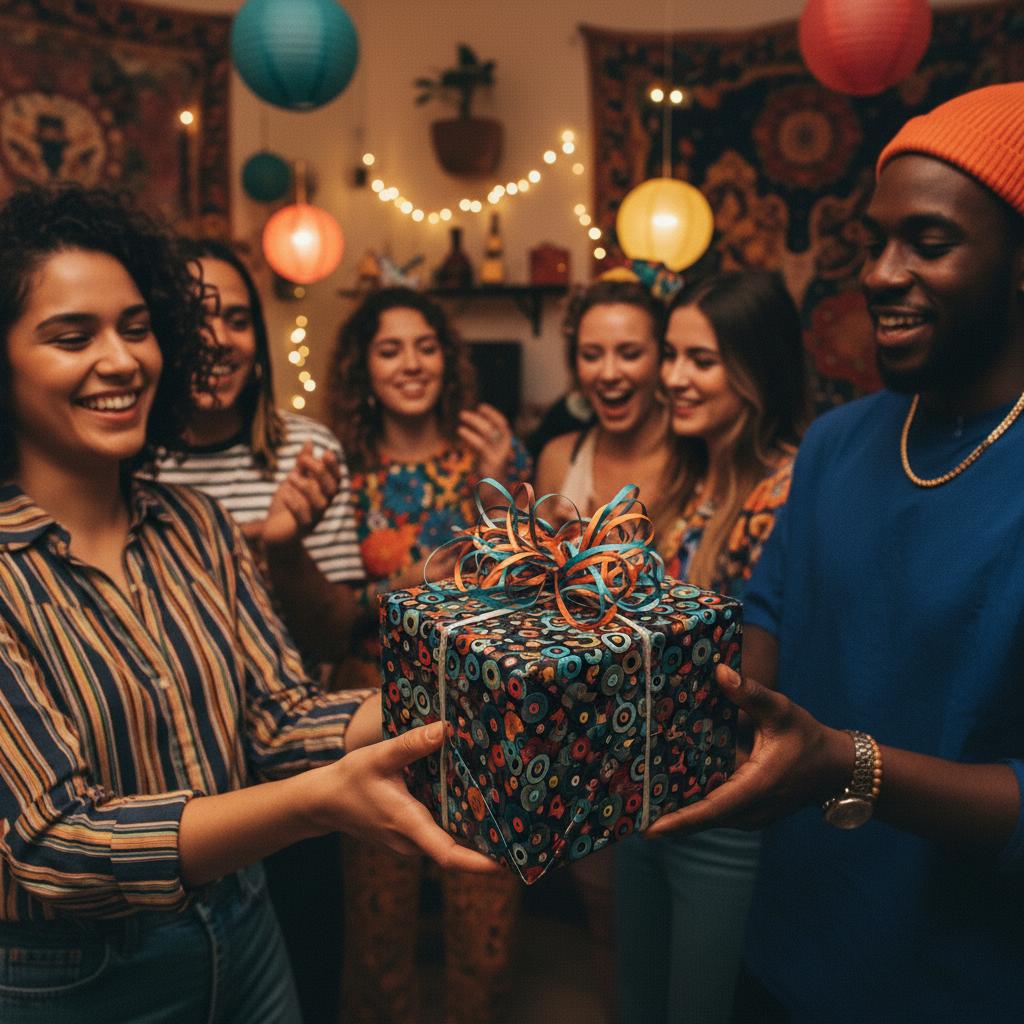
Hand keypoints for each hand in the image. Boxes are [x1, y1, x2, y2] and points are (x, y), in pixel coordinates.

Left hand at [262, 441, 341, 548]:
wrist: (275, 531)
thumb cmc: (287, 504)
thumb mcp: (293, 479)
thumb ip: (302, 463)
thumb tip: (310, 441)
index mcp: (323, 492)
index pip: (337, 478)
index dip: (334, 466)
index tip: (326, 451)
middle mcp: (323, 505)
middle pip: (333, 489)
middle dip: (321, 472)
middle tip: (304, 460)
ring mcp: (314, 518)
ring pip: (320, 504)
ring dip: (306, 487)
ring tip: (290, 476)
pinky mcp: (302, 529)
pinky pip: (303, 517)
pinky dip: (295, 503)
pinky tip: (285, 493)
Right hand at [329, 721, 501, 872]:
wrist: (322, 801)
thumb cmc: (349, 780)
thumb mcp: (379, 756)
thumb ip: (412, 744)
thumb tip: (445, 729)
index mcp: (408, 825)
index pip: (448, 855)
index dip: (479, 864)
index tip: (507, 865)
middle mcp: (411, 841)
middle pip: (455, 849)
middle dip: (487, 843)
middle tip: (522, 828)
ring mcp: (408, 842)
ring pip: (446, 841)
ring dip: (472, 831)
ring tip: (506, 812)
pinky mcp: (406, 836)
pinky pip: (436, 833)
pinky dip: (455, 823)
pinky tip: (470, 801)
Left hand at [458, 404, 513, 485]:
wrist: (496, 493)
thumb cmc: (491, 473)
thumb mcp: (489, 455)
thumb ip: (486, 443)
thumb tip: (476, 427)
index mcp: (505, 444)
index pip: (502, 424)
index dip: (492, 414)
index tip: (481, 407)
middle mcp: (506, 446)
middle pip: (495, 425)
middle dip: (480, 417)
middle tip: (463, 413)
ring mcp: (500, 453)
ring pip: (488, 431)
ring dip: (474, 421)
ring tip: (461, 416)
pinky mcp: (493, 461)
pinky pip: (481, 444)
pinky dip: (470, 434)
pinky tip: (460, 430)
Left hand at [643, 663, 851, 838]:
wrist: (836, 769)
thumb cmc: (808, 739)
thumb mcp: (782, 711)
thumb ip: (751, 694)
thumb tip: (721, 672)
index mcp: (757, 787)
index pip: (713, 809)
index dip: (681, 820)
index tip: (650, 830)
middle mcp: (750, 810)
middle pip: (701, 818)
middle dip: (665, 817)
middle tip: (625, 810)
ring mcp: (748, 815)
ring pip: (706, 817)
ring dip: (675, 811)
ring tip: (635, 802)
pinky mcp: (746, 812)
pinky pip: (713, 810)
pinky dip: (690, 804)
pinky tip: (663, 790)